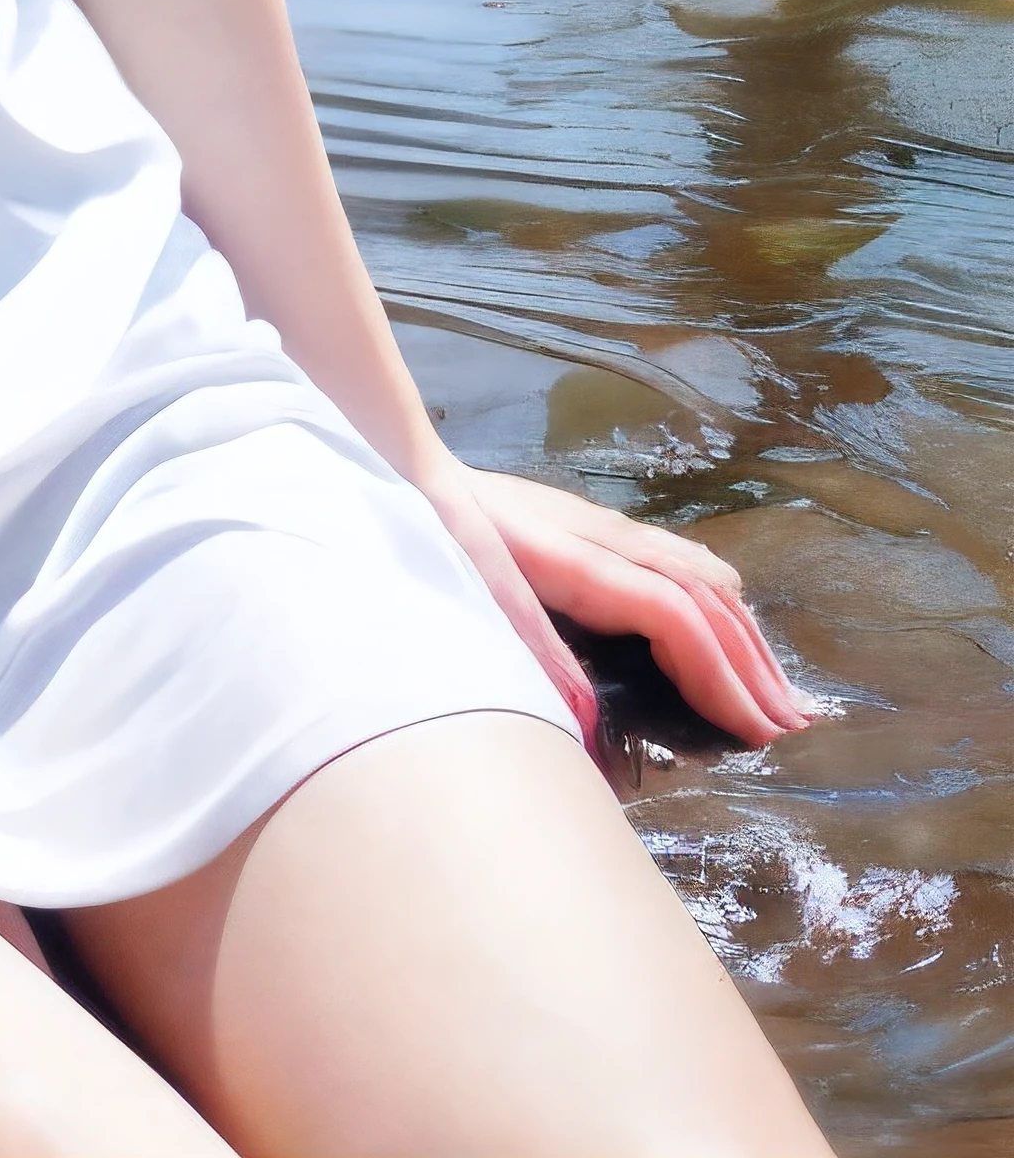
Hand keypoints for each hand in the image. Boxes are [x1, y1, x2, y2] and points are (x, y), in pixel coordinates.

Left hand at [414, 450, 812, 753]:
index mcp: (577, 556)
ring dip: (743, 634)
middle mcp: (603, 535)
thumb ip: (529, 651)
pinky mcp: (591, 527)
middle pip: (701, 595)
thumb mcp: (466, 592)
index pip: (673, 615)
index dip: (720, 673)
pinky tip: (730, 624)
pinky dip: (718, 601)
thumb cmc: (427, 533)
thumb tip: (587, 722)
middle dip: (750, 664)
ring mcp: (601, 526)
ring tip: (778, 690)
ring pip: (697, 574)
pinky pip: (676, 560)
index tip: (755, 730)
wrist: (401, 463)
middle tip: (791, 727)